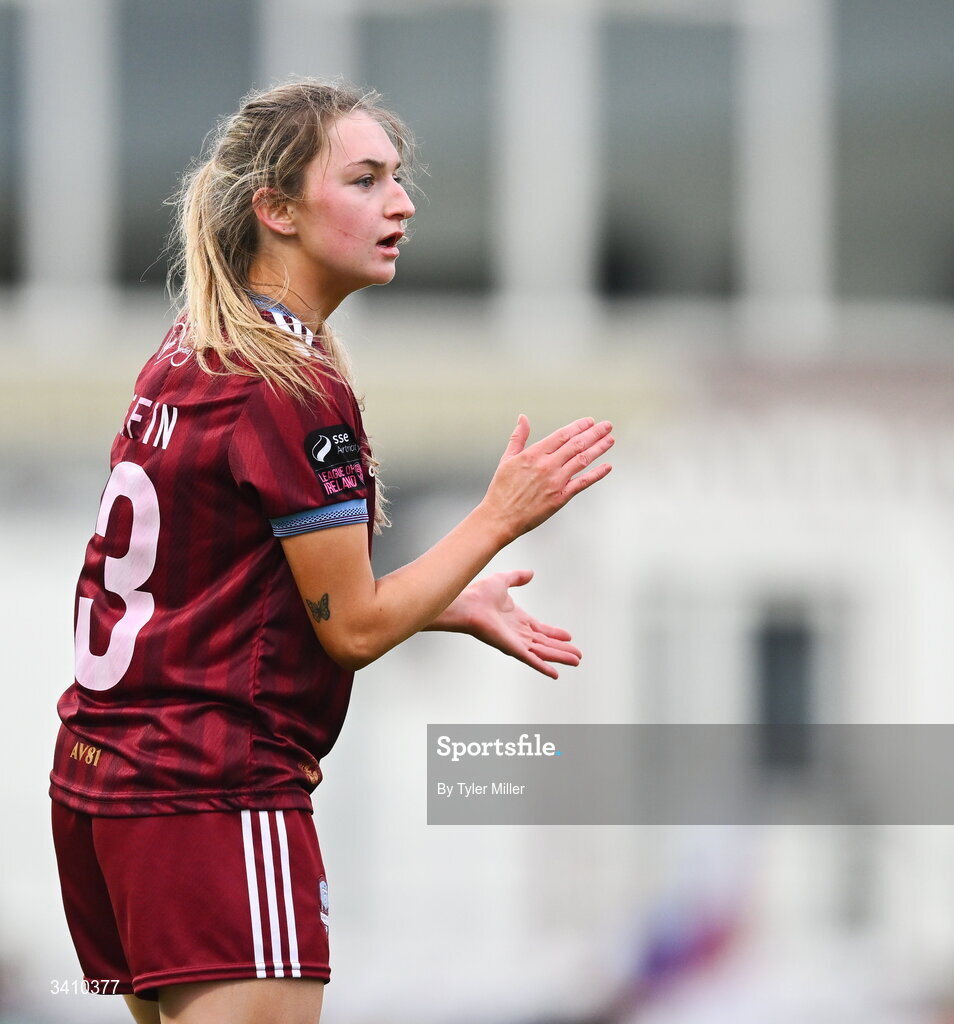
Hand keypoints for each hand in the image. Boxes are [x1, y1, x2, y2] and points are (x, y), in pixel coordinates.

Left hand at [452, 570, 582, 678]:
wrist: (467, 605)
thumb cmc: (478, 594)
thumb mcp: (502, 580)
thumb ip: (517, 578)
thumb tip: (531, 573)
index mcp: (518, 620)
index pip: (540, 629)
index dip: (555, 633)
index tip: (568, 636)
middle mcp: (518, 633)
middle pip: (545, 644)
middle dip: (562, 649)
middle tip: (578, 655)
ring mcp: (516, 642)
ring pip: (543, 652)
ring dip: (560, 657)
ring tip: (576, 661)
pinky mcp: (512, 649)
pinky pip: (532, 660)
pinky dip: (544, 667)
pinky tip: (556, 673)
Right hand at [481, 415, 613, 542]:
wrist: (500, 517)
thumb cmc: (502, 489)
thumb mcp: (506, 459)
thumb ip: (518, 437)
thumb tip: (523, 417)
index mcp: (534, 454)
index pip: (562, 435)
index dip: (578, 426)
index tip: (590, 421)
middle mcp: (547, 465)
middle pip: (576, 444)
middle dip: (594, 433)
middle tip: (607, 426)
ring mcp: (556, 481)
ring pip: (582, 460)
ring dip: (598, 449)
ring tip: (610, 440)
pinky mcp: (560, 497)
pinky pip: (583, 482)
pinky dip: (597, 474)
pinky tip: (607, 466)